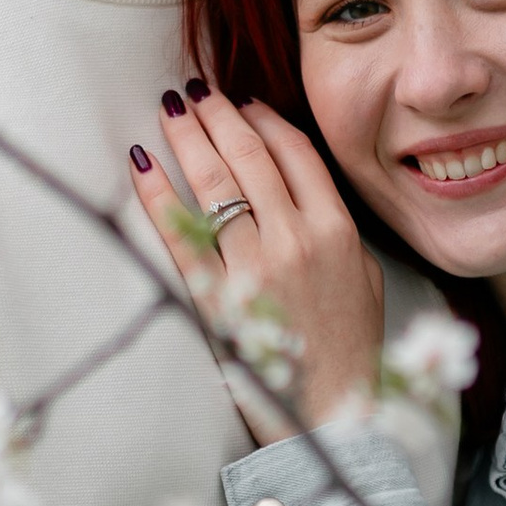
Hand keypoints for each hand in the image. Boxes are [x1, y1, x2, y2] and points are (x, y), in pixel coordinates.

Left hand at [130, 82, 384, 432]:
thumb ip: (337, 226)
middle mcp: (295, 239)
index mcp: (337, 230)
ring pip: (213, 183)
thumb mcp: (364, 275)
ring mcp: (253, 267)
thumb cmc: (350, 348)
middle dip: (217, 115)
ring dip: (187, 138)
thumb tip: (299, 185)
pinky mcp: (216, 298)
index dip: (264, 119)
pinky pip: (179, 233)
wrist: (331, 415)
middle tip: (194, 90)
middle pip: (248, 156)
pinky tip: (141, 165)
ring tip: (170, 110)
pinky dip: (156, 194)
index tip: (243, 103)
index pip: (295, 152)